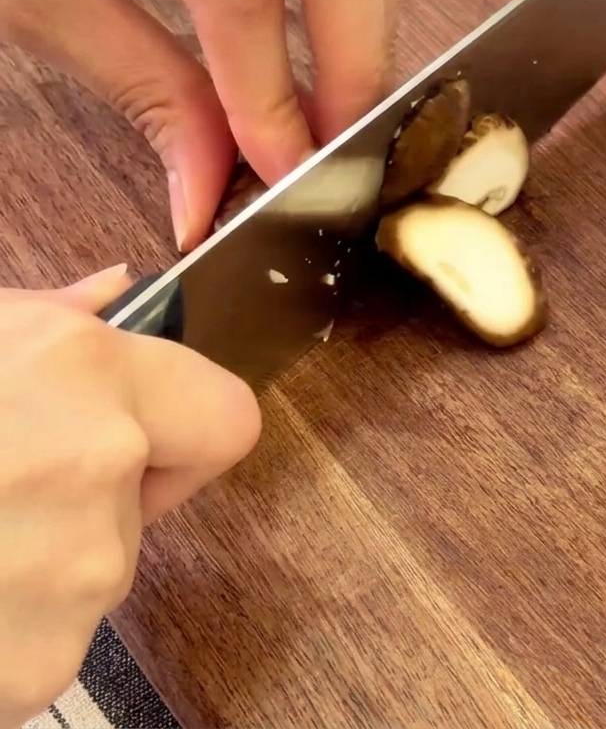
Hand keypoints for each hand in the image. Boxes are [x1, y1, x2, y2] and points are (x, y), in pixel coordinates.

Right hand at [0, 266, 260, 728]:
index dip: (189, 426)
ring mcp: (72, 579)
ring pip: (95, 572)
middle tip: (0, 487)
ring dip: (38, 561)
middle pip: (149, 500)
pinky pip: (48, 640)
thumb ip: (49, 319)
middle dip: (96, 495)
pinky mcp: (36, 669)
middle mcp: (98, 469)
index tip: (145, 435)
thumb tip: (117, 290)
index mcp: (84, 373)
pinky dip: (4, 629)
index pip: (228, 416)